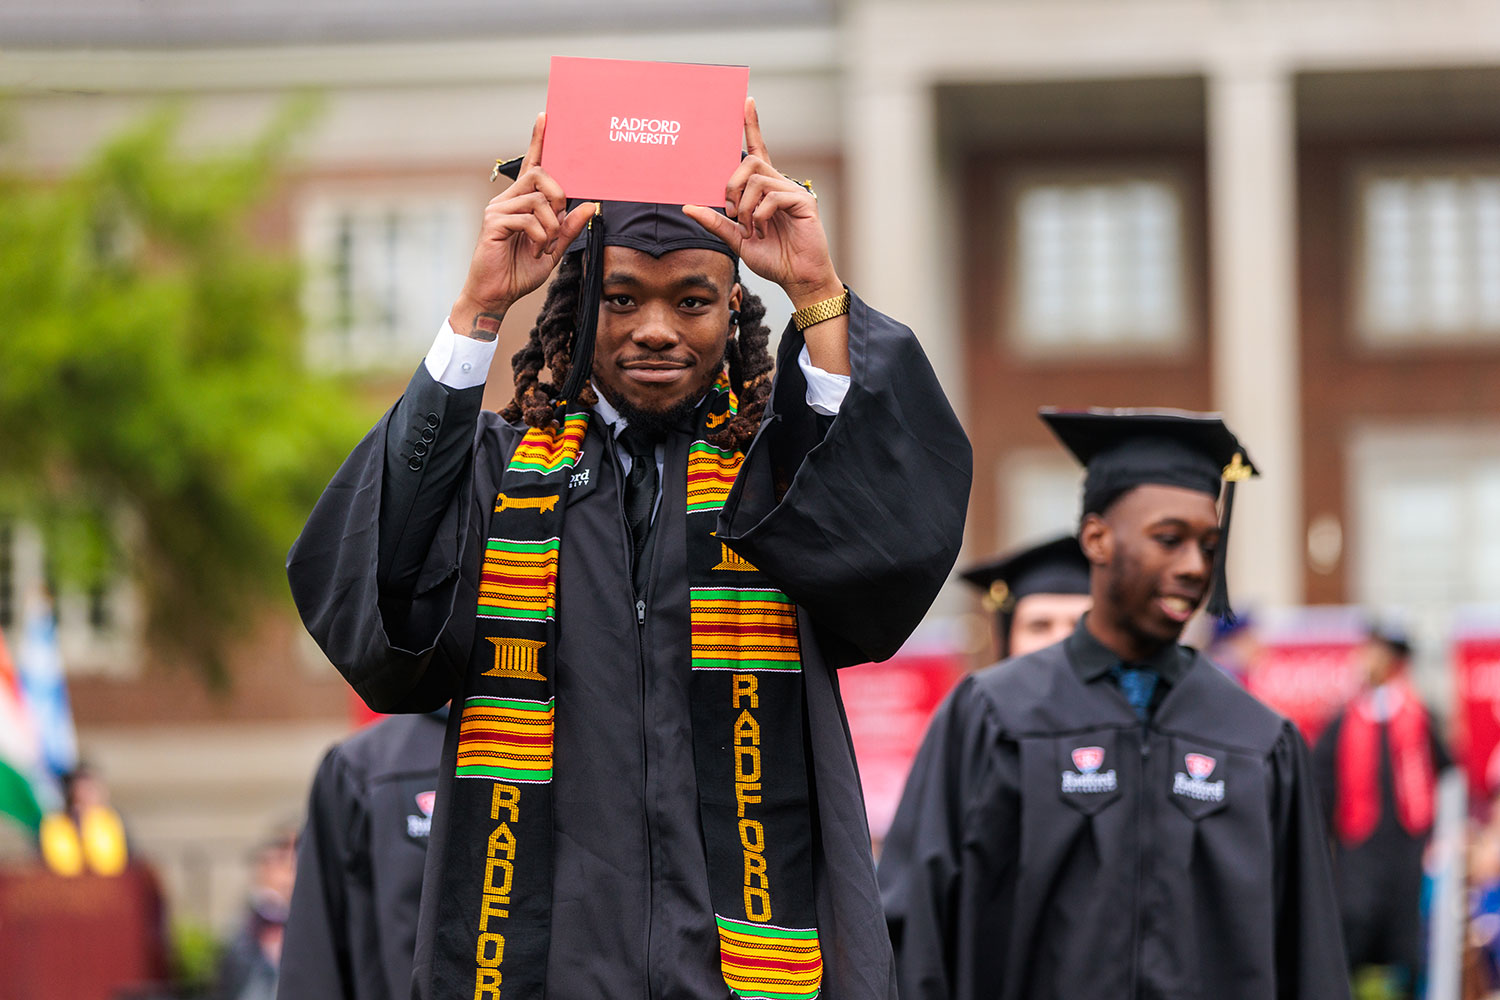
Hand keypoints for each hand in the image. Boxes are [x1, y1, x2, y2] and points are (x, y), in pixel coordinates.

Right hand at [449, 113, 595, 339]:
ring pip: (537, 199)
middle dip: (559, 194)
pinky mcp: (493, 222)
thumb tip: (589, 206)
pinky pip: (527, 218)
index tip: (547, 116)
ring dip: (550, 225)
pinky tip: (532, 248)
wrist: (497, 294)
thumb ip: (569, 228)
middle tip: (560, 220)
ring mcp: (498, 209)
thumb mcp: (553, 249)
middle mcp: (508, 200)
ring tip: (542, 245)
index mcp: (522, 202)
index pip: (533, 165)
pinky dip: (538, 236)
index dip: (539, 141)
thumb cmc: (519, 271)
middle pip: (540, 175)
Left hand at [683, 98, 842, 308]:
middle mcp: (779, 184)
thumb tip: (688, 206)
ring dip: (744, 206)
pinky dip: (759, 216)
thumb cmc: (773, 258)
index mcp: (764, 189)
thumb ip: (716, 222)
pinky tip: (763, 230)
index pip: (758, 150)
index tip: (746, 101)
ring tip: (750, 228)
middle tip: (731, 212)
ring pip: (757, 178)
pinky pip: (772, 196)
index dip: (752, 125)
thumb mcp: (736, 239)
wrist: (798, 278)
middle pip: (749, 162)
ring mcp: (792, 191)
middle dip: (731, 185)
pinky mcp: (803, 202)